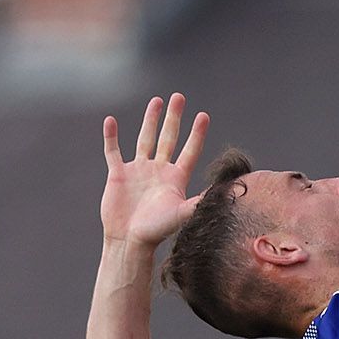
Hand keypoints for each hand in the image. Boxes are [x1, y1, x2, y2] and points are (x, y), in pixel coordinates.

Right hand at [97, 92, 212, 252]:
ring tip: (157, 101)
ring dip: (150, 120)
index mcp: (175, 178)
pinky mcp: (118, 174)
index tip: (203, 116)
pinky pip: (113, 151)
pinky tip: (111, 121)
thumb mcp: (182, 214)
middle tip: (179, 97)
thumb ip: (202, 201)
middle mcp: (158, 171)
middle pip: (168, 138)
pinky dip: (111, 136)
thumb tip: (228, 192)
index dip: (197, 134)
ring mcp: (138, 171)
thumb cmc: (156, 231)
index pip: (189, 151)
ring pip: (145, 139)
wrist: (129, 241)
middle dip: (173, 118)